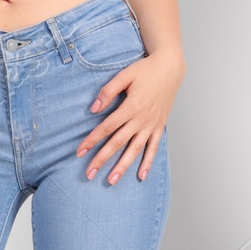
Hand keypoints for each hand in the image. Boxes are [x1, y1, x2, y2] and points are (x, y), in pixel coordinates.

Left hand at [76, 50, 184, 184]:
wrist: (170, 68)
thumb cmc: (145, 70)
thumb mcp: (125, 75)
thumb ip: (108, 91)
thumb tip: (93, 109)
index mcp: (131, 106)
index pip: (107, 127)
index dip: (92, 140)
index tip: (80, 152)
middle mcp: (141, 119)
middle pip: (118, 143)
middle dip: (102, 159)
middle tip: (89, 174)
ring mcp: (151, 125)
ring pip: (135, 150)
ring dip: (123, 166)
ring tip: (112, 181)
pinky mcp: (159, 127)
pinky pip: (154, 148)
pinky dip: (148, 162)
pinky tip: (141, 176)